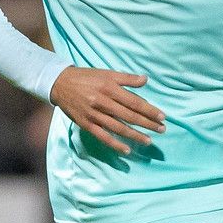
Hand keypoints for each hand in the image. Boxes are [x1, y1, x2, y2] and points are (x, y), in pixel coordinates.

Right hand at [50, 66, 166, 152]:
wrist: (59, 83)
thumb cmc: (86, 77)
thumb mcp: (107, 73)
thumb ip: (127, 78)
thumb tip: (146, 80)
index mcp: (109, 88)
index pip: (134, 102)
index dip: (150, 110)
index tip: (162, 116)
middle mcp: (102, 102)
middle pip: (129, 116)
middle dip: (147, 124)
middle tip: (162, 129)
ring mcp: (94, 115)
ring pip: (118, 128)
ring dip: (135, 135)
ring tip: (149, 140)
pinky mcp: (86, 124)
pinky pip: (103, 137)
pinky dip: (115, 144)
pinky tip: (127, 149)